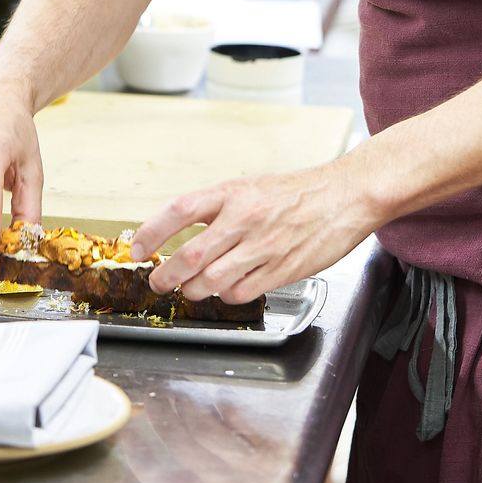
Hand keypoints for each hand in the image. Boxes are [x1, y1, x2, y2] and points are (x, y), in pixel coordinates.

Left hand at [130, 157, 372, 303]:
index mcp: (233, 193)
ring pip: (212, 280)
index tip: (137, 249)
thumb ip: (217, 208)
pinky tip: (226, 288)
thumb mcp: (250, 187)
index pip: (180, 211)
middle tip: (158, 281)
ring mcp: (264, 246)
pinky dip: (226, 295)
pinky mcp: (282, 269)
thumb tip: (180, 232)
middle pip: (190, 255)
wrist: (344, 197)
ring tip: (191, 288)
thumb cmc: (296, 192)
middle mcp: (245, 218)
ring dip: (194, 289)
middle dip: (166, 275)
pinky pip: (240, 292)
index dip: (152, 232)